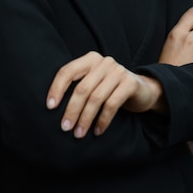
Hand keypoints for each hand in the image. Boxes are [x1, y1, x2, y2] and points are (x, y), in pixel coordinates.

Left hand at [46, 51, 164, 138]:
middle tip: (65, 127)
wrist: (142, 90)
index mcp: (90, 59)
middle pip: (82, 88)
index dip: (57, 88)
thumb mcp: (93, 82)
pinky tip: (97, 131)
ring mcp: (118, 71)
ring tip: (79, 133)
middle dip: (72, 110)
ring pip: (96, 98)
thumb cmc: (110, 89)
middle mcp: (104, 62)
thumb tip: (52, 106)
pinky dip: (103, 120)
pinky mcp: (130, 83)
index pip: (68, 71)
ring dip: (86, 118)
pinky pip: (112, 104)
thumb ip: (78, 86)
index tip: (50, 107)